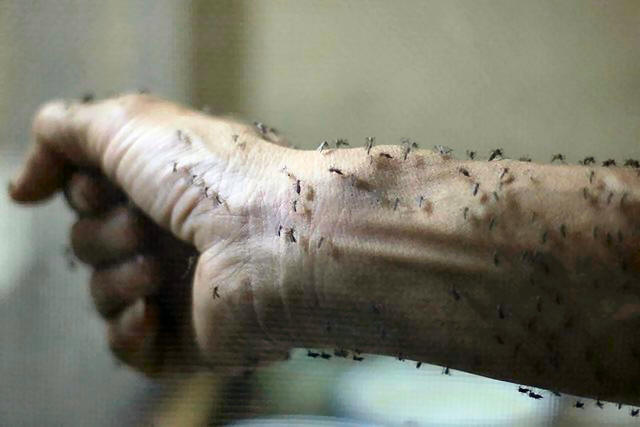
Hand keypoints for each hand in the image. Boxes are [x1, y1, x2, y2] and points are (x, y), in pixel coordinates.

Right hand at [9, 94, 292, 375]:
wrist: (273, 238)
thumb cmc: (211, 175)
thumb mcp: (128, 123)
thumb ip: (67, 132)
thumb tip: (25, 186)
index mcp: (166, 186)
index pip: (89, 194)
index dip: (82, 190)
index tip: (99, 184)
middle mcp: (175, 233)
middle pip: (89, 241)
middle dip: (105, 230)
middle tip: (146, 222)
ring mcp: (183, 286)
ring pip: (103, 291)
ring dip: (121, 274)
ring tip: (164, 265)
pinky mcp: (191, 337)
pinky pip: (128, 346)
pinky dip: (130, 329)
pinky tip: (153, 311)